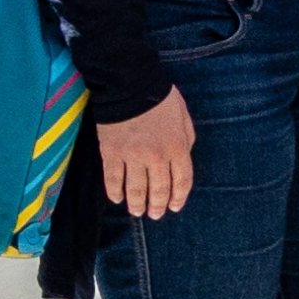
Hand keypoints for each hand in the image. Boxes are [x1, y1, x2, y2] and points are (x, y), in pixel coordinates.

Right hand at [97, 89, 196, 216]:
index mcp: (177, 147)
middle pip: (159, 190)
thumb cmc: (160, 97)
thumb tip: (184, 157)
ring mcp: (132, 156)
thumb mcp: (184, 117)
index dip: (178, 197)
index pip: (182, 181)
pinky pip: (113, 179)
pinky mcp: (111, 153)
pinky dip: (115, 192)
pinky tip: (117, 199)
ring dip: (137, 204)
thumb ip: (186, 140)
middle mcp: (156, 157)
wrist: (129, 83)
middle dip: (157, 206)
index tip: (174, 207)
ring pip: (136, 189)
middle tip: (154, 214)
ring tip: (137, 211)